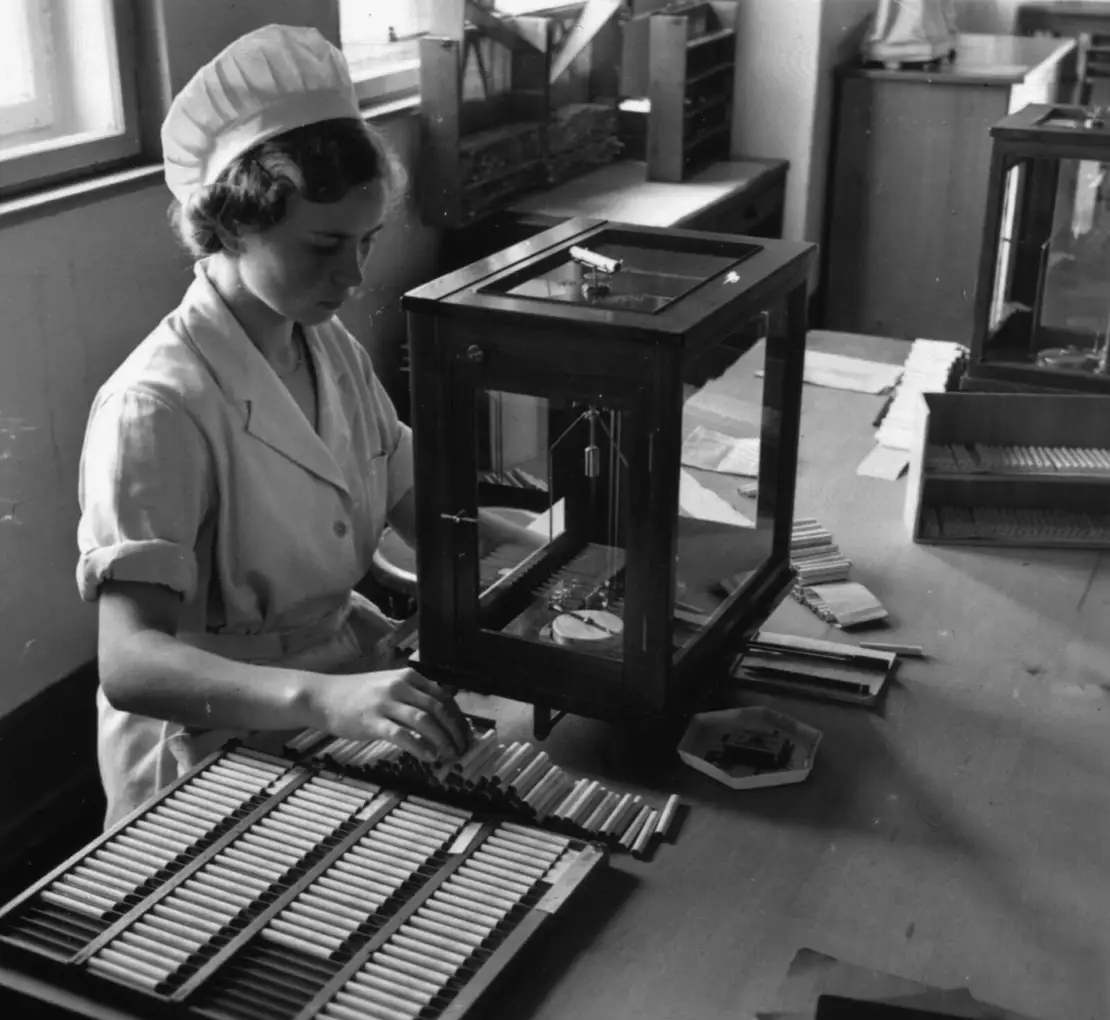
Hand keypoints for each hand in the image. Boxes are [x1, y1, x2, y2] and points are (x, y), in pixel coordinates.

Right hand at [312, 668, 471, 763]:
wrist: (324, 697)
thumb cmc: (359, 695)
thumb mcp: (391, 686)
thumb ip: (415, 696)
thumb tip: (443, 719)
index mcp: (409, 677)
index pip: (444, 697)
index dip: (459, 718)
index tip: (466, 735)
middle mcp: (400, 686)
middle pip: (439, 709)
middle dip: (455, 731)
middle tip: (462, 748)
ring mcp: (386, 703)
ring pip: (425, 721)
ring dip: (442, 740)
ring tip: (450, 755)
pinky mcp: (373, 721)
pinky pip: (402, 735)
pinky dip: (420, 747)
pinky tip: (429, 757)